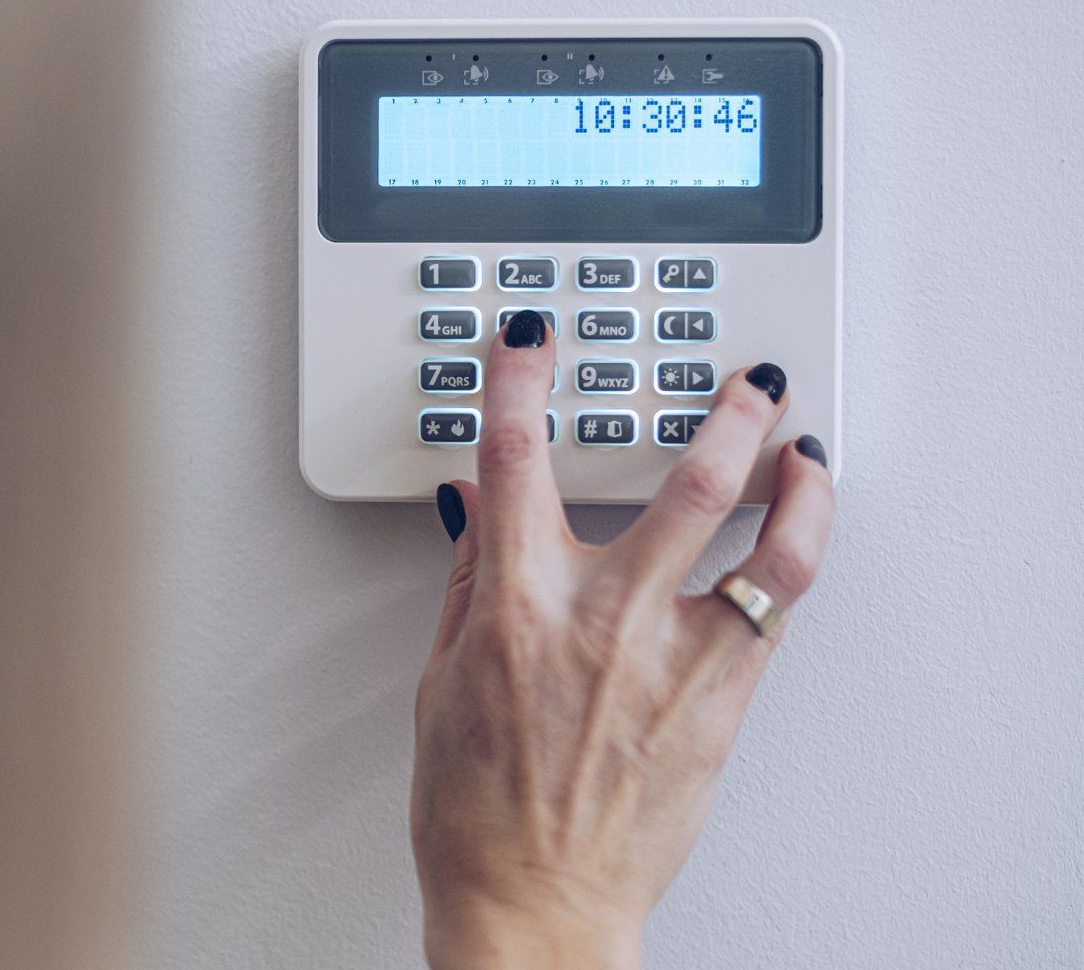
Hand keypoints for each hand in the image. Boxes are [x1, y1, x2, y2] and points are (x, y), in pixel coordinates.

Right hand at [411, 311, 834, 969]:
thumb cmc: (479, 812)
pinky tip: (799, 527)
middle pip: (681, 478)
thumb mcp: (440, 683)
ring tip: (797, 435)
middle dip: (719, 408)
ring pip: (761, 535)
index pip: (514, 457)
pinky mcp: (720, 700)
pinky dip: (797, 549)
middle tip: (734, 376)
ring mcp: (672, 657)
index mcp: (513, 606)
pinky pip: (780, 606)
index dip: (521, 378)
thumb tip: (474, 509)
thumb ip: (466, 582)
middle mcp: (602, 618)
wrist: (535, 903)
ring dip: (789, 469)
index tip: (532, 336)